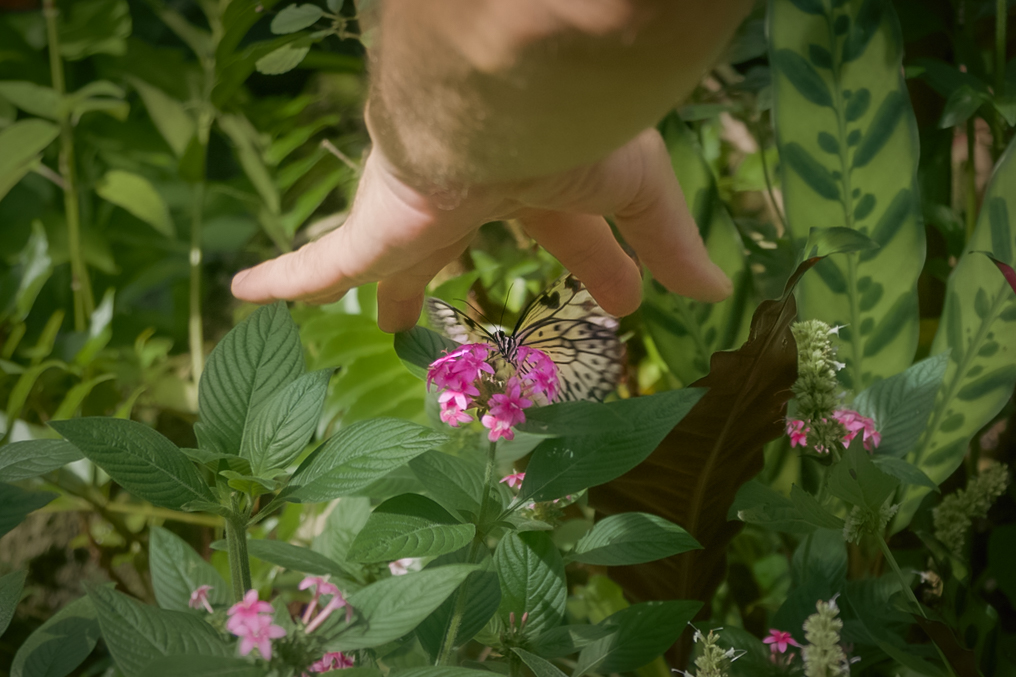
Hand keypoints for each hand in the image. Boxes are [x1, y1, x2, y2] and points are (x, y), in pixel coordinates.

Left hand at [230, 128, 731, 332]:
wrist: (504, 93)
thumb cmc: (571, 132)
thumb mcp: (634, 194)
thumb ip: (665, 241)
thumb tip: (718, 289)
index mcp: (540, 185)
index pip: (573, 234)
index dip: (601, 271)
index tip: (628, 306)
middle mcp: (473, 197)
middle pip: (461, 248)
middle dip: (461, 277)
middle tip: (448, 314)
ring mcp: (418, 213)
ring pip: (390, 254)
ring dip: (386, 281)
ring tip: (382, 313)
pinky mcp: (376, 227)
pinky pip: (317, 262)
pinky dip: (283, 279)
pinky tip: (242, 292)